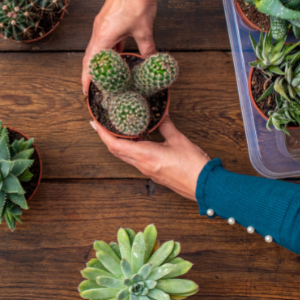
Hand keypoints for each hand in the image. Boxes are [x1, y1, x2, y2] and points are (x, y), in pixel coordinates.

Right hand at [82, 0, 168, 93]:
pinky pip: (104, 37)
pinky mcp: (108, 17)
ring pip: (97, 46)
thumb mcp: (144, 31)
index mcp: (103, 36)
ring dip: (100, 59)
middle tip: (93, 86)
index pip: (91, 63)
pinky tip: (118, 52)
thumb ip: (147, 49)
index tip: (86, 91)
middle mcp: (98, 29)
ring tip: (106, 72)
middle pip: (90, 56)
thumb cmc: (137, 1)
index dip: (87, 78)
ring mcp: (102, 22)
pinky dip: (108, 48)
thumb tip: (151, 61)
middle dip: (91, 72)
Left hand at [91, 117, 210, 200]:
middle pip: (116, 151)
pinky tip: (138, 139)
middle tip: (103, 123)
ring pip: (125, 156)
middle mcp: (142, 164)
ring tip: (119, 128)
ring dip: (119, 143)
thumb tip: (161, 113)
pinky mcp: (154, 173)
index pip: (114, 144)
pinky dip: (132, 148)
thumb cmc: (192, 166)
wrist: (204, 186)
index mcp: (144, 155)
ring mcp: (147, 170)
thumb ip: (166, 125)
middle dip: (107, 137)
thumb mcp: (178, 139)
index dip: (102, 133)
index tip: (94, 123)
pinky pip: (136, 159)